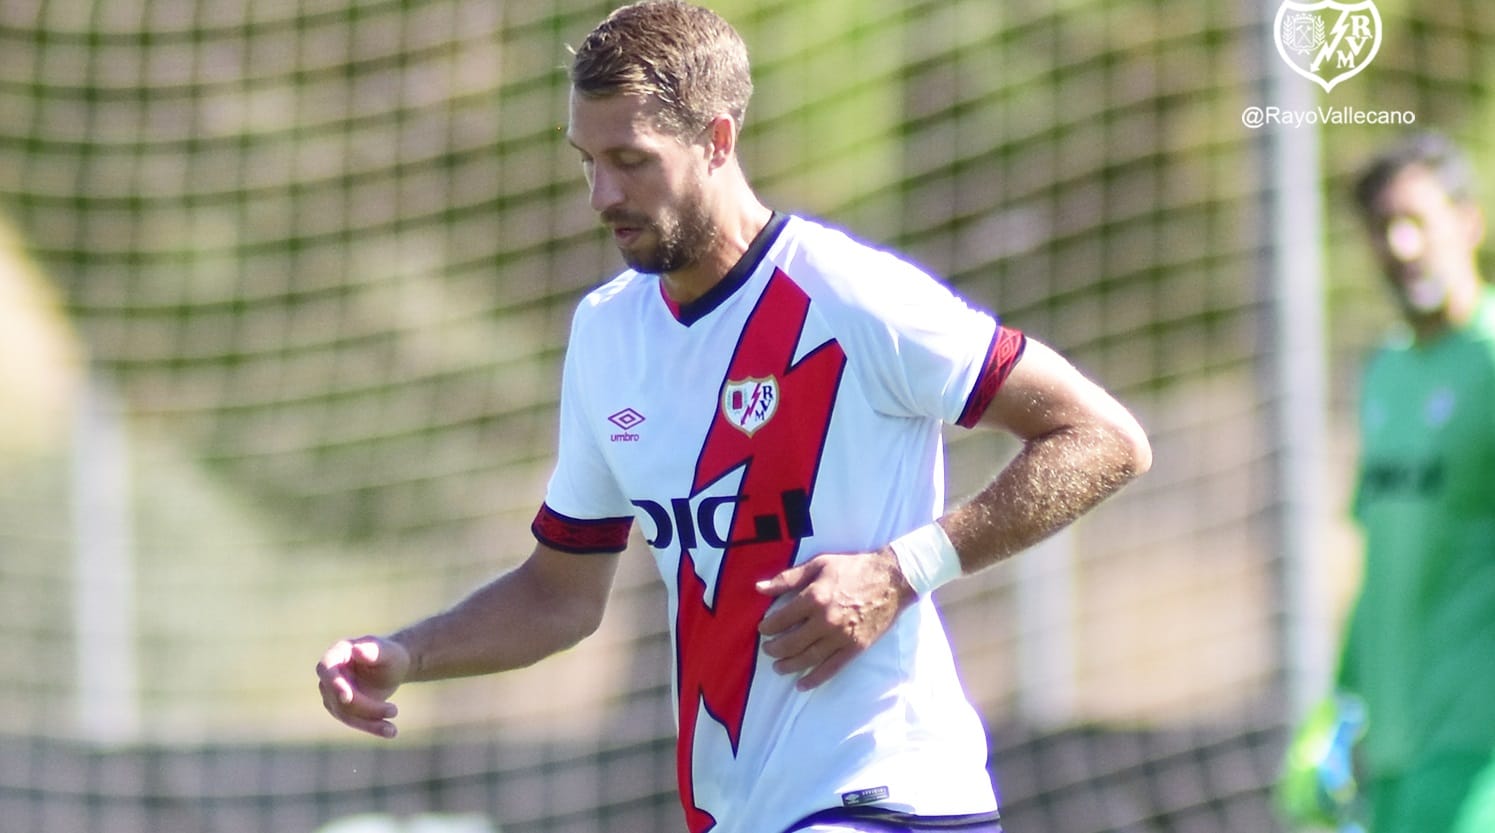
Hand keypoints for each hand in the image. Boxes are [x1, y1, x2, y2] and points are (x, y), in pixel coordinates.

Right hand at [316, 635, 410, 737]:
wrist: (394, 668)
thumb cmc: (390, 655)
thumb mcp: (387, 652)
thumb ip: (372, 651)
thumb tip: (356, 650)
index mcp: (338, 653)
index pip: (326, 669)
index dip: (334, 684)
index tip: (347, 698)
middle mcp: (330, 674)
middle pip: (338, 697)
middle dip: (365, 707)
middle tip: (394, 710)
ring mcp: (333, 692)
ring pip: (344, 713)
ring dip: (369, 722)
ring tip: (393, 728)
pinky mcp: (341, 708)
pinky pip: (353, 721)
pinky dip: (371, 727)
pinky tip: (391, 731)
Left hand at [755, 550, 915, 690]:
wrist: (891, 579)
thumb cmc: (853, 568)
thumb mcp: (819, 564)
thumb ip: (788, 578)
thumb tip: (759, 588)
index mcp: (814, 597)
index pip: (782, 619)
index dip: (768, 627)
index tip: (763, 629)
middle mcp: (825, 620)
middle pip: (791, 642)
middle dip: (774, 649)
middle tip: (767, 649)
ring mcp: (841, 637)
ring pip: (808, 658)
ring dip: (789, 665)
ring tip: (778, 667)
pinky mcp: (855, 648)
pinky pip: (831, 668)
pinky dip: (814, 679)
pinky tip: (801, 684)